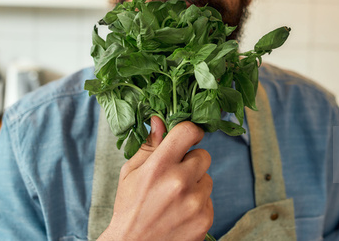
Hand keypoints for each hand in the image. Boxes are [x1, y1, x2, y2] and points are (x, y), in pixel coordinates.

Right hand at [99, 117, 213, 240]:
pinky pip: (209, 200)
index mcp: (159, 166)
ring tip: (174, 198)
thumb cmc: (129, 208)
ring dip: (195, 184)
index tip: (188, 137)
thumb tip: (160, 120)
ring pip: (207, 178)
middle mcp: (180, 182)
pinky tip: (180, 212)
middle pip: (203, 155)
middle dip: (191, 162)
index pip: (188, 132)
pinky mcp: (205, 219)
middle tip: (174, 175)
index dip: (190, 131)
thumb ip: (149, 146)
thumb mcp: (130, 173)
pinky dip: (198, 203)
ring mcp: (195, 202)